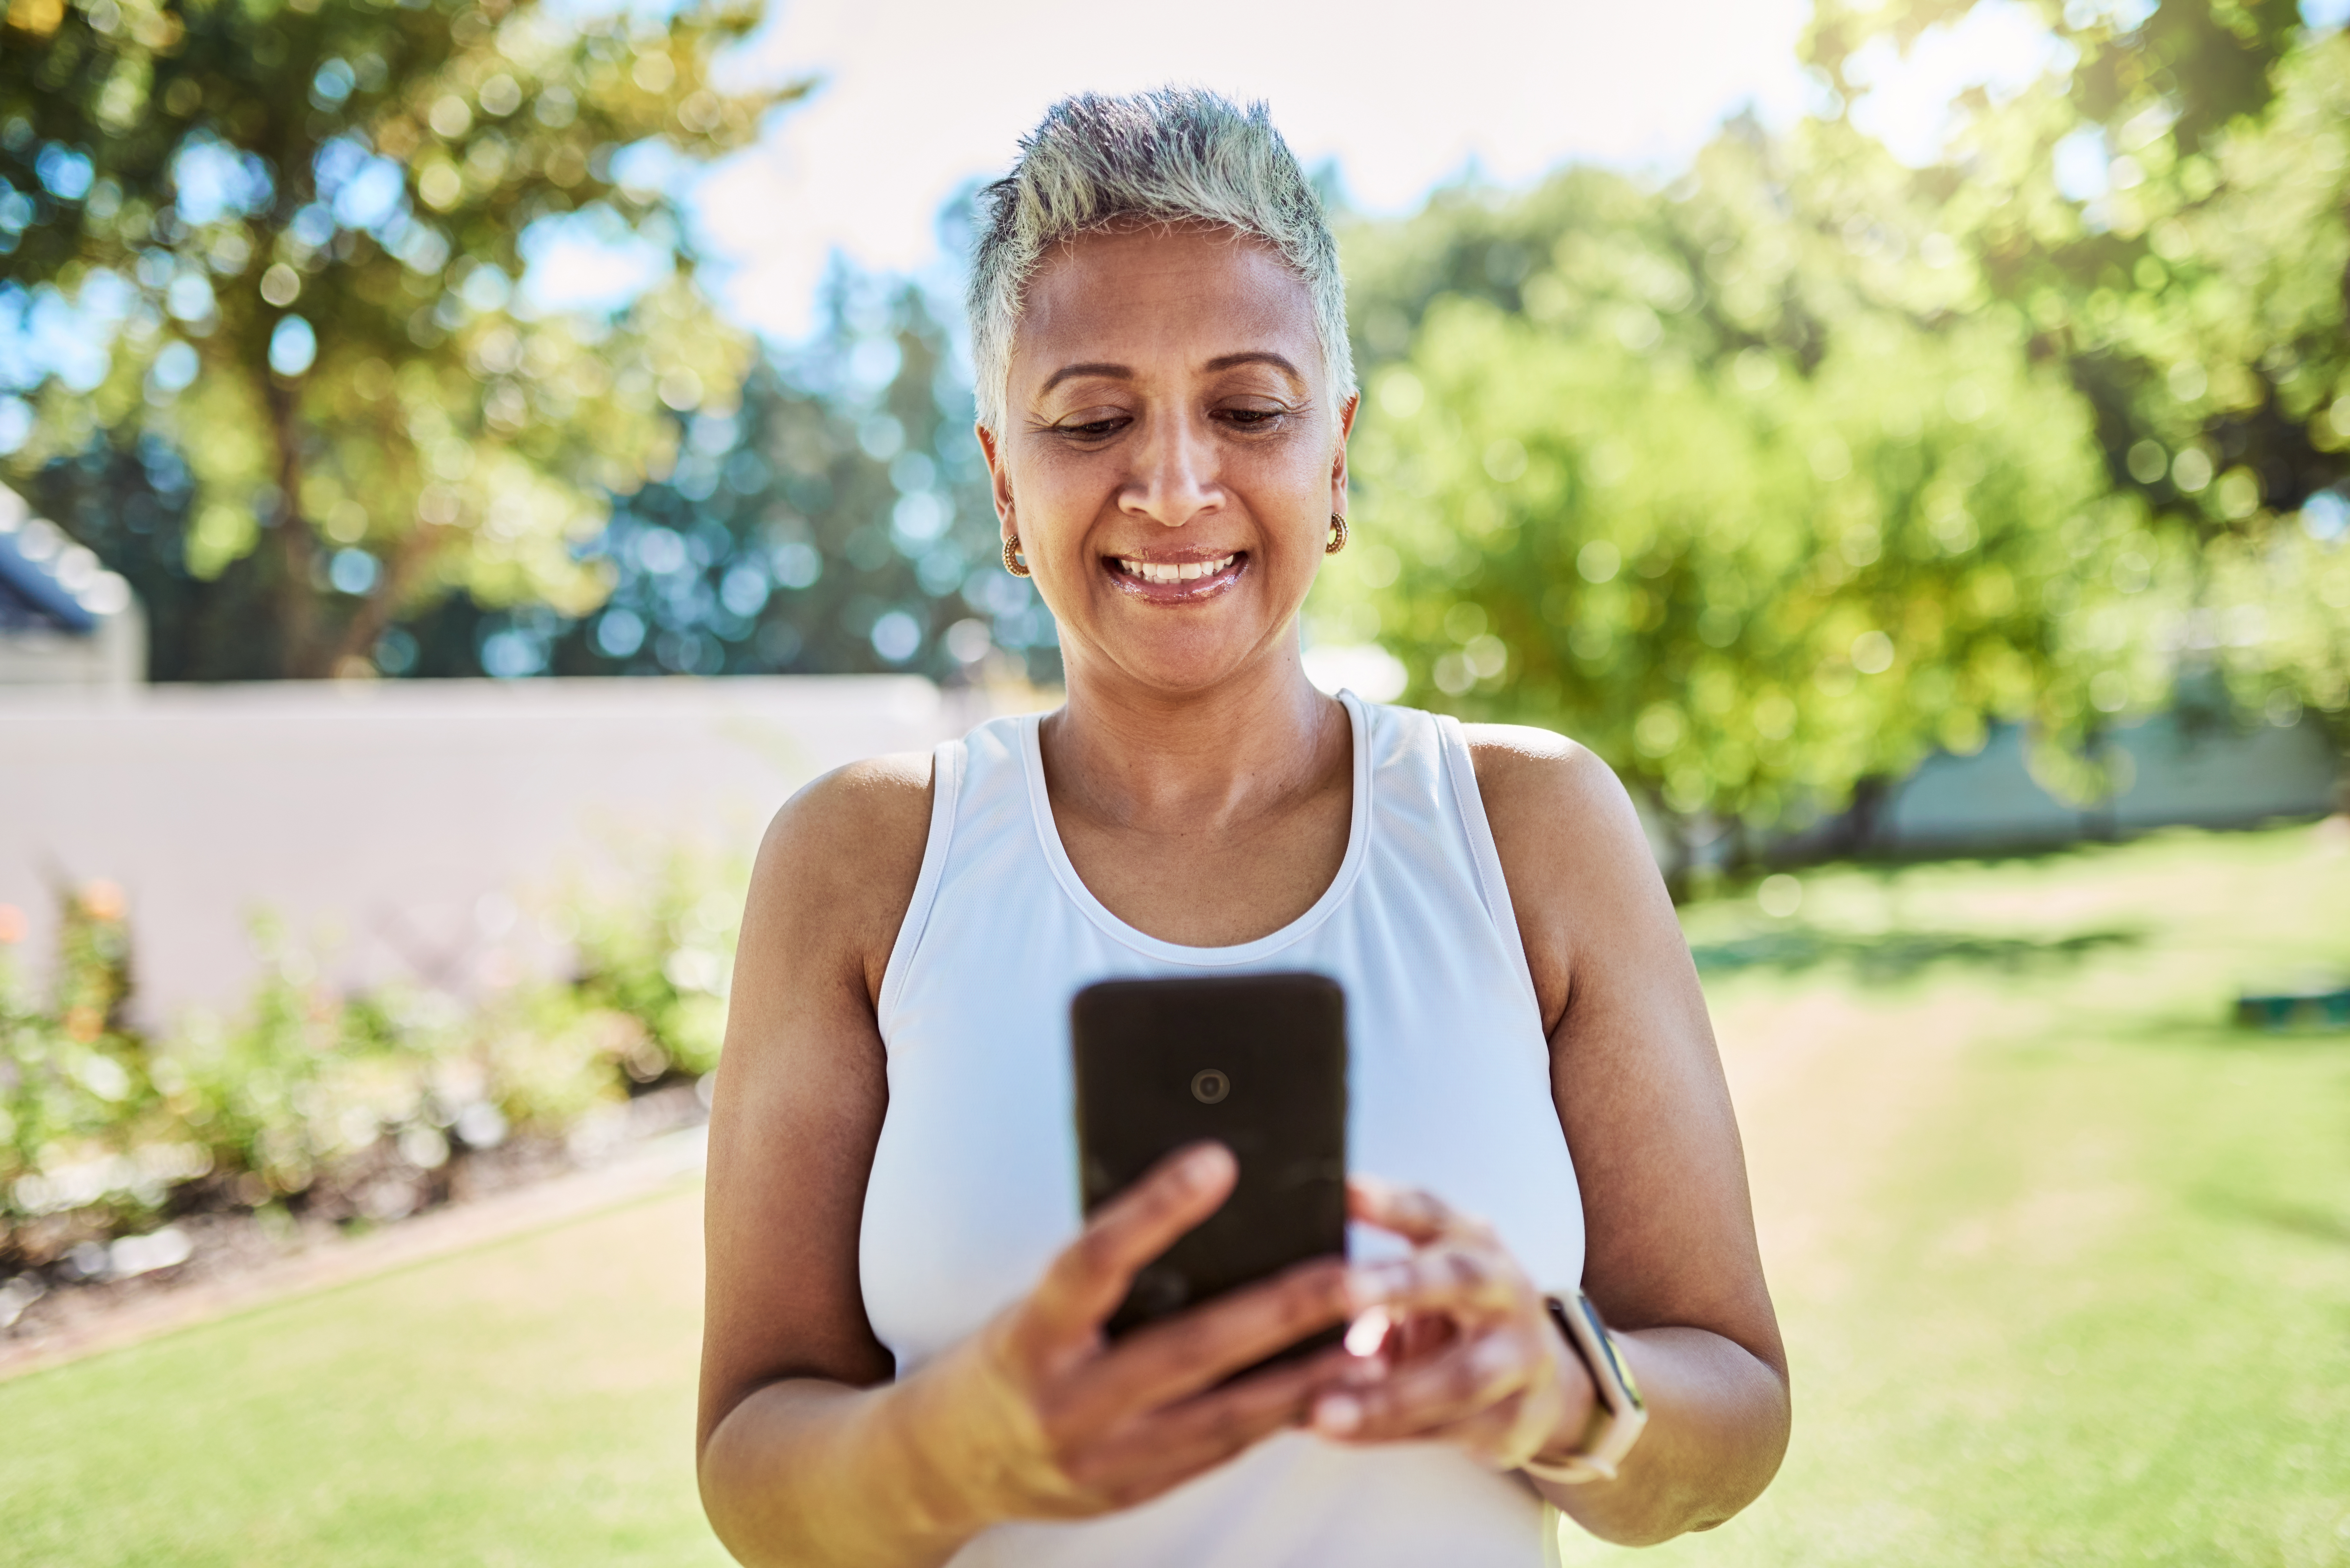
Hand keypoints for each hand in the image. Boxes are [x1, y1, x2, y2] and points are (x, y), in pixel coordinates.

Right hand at [910, 1143, 1353, 1526]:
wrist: (943, 1465)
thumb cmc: (1003, 1356)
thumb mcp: (1029, 1306)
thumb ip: (1101, 1274)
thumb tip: (1196, 1204)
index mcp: (1030, 1337)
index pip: (1094, 1262)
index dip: (1154, 1209)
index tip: (1218, 1160)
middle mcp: (1066, 1404)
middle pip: (1190, 1350)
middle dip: (1283, 1310)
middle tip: (1354, 1272)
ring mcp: (1102, 1460)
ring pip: (1223, 1416)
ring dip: (1306, 1376)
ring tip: (1371, 1336)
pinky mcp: (1132, 1493)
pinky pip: (1218, 1450)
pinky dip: (1276, 1414)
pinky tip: (1329, 1386)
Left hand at [1310, 1178, 1597, 1474]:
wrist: (1539, 1381)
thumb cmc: (1449, 1312)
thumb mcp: (1424, 1275)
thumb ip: (1366, 1268)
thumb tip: (1272, 1252)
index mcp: (1470, 1241)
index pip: (1430, 1211)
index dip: (1389, 1202)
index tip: (1342, 1191)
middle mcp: (1504, 1289)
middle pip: (1457, 1278)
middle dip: (1402, 1283)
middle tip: (1344, 1290)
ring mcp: (1520, 1356)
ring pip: (1459, 1377)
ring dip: (1390, 1395)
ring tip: (1322, 1410)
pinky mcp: (1517, 1418)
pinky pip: (1449, 1431)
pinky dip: (1392, 1434)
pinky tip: (1338, 1436)